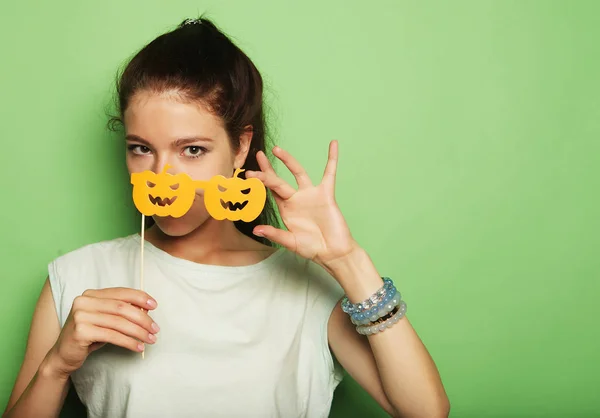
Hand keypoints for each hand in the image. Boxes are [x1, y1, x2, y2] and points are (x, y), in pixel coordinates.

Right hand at [47, 288, 158, 377]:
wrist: (63, 355)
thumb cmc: (89, 336)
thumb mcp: (105, 320)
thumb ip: (121, 312)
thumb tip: (147, 310)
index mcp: (91, 294)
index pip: (120, 292)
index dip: (140, 297)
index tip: (154, 305)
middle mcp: (84, 301)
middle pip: (122, 308)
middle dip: (143, 318)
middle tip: (155, 329)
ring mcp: (80, 315)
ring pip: (119, 322)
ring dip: (139, 332)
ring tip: (151, 339)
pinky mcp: (80, 331)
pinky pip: (112, 336)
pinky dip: (128, 342)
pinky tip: (138, 347)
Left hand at [246, 140, 357, 268]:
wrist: (333, 251)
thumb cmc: (312, 248)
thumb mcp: (291, 242)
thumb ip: (275, 234)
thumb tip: (256, 230)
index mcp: (285, 209)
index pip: (269, 192)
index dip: (260, 183)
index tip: (249, 174)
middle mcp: (296, 199)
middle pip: (278, 180)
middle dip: (267, 169)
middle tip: (258, 155)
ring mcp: (310, 195)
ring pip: (298, 173)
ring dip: (288, 160)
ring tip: (277, 149)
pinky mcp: (326, 194)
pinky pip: (329, 173)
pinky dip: (332, 158)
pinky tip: (333, 145)